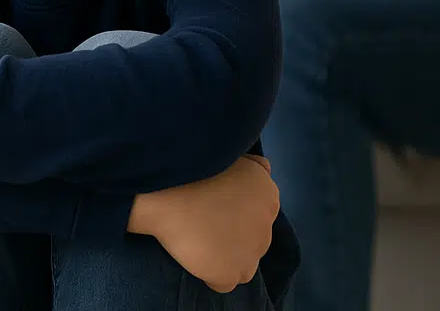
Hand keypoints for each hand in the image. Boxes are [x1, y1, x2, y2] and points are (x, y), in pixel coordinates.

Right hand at [129, 155, 279, 293]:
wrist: (170, 189)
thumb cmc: (197, 165)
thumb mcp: (235, 156)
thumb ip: (253, 167)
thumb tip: (263, 168)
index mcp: (268, 196)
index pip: (259, 213)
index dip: (236, 212)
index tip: (216, 206)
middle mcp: (267, 226)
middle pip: (253, 240)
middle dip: (234, 233)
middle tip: (206, 221)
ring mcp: (251, 254)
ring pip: (243, 264)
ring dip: (227, 256)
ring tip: (199, 241)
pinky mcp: (230, 273)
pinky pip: (224, 283)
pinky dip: (211, 274)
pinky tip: (195, 256)